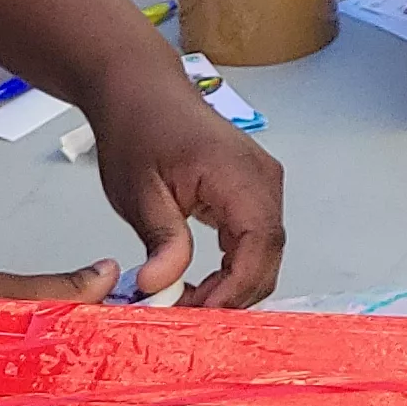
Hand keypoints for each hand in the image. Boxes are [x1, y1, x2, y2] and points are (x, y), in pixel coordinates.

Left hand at [85, 62, 287, 304]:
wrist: (140, 91)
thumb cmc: (138, 128)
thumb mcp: (139, 191)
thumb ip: (160, 240)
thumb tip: (160, 286)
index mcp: (238, 174)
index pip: (258, 245)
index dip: (235, 288)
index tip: (200, 314)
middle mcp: (263, 179)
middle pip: (268, 255)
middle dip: (233, 294)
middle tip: (186, 314)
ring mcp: (262, 184)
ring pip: (264, 252)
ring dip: (233, 283)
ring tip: (188, 299)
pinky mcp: (253, 190)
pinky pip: (255, 239)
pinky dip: (233, 266)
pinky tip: (201, 280)